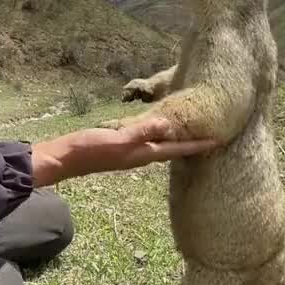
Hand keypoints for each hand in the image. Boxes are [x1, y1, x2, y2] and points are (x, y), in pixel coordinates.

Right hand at [31, 118, 217, 187]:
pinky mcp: (119, 149)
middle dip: (191, 146)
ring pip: (160, 148)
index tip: (219, 141)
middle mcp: (140, 156)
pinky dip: (157, 138)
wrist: (65, 158)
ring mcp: (129, 154)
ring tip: (189, 136)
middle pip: (173, 151)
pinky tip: (155, 133)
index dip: (198, 145)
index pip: (177, 149)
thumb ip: (142, 132)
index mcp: (143, 154)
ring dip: (176, 143)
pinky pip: (146, 144)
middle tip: (210, 139)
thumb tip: (168, 125)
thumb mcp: (117, 139)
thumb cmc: (89, 149)